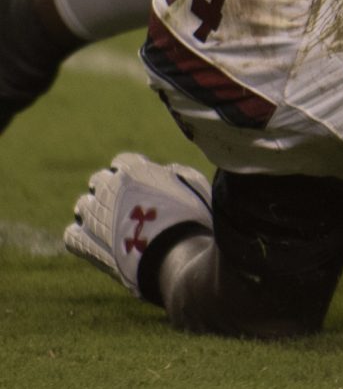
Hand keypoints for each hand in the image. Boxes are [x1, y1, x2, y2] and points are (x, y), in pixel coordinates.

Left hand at [65, 153, 211, 303]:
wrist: (174, 256)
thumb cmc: (191, 220)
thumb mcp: (194, 186)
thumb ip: (175, 174)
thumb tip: (167, 171)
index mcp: (134, 170)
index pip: (122, 162)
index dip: (131, 173)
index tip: (139, 184)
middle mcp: (109, 187)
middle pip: (99, 181)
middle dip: (109, 189)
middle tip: (123, 205)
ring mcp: (94, 215)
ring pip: (83, 206)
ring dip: (94, 211)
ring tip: (109, 225)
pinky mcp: (84, 243)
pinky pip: (72, 235)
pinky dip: (81, 236)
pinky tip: (94, 243)